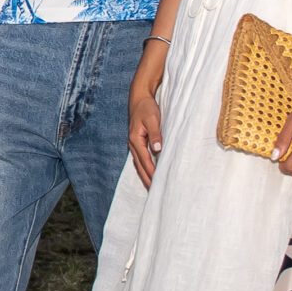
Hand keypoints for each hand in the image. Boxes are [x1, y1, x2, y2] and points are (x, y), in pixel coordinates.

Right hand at [126, 52, 166, 185]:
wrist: (139, 98)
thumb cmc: (147, 108)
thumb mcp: (153, 119)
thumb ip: (155, 134)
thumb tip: (158, 150)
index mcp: (135, 139)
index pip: (145, 160)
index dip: (152, 172)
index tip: (158, 182)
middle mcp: (132, 144)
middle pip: (140, 166)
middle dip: (147, 179)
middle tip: (155, 192)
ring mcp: (134, 144)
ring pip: (139, 164)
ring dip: (145, 176)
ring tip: (152, 187)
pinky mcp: (137, 142)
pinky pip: (140, 159)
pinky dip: (144, 168)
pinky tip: (148, 174)